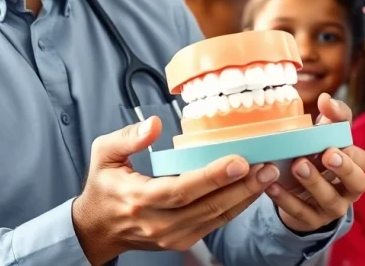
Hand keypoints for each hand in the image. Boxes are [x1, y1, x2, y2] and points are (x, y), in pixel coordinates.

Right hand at [72, 115, 280, 264]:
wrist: (97, 229)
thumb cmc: (103, 187)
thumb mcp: (104, 154)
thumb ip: (128, 137)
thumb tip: (156, 124)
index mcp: (140, 198)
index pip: (181, 189)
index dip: (212, 176)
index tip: (239, 161)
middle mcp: (158, 223)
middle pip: (207, 207)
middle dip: (241, 187)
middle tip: (266, 166)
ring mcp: (172, 236)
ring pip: (216, 218)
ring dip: (245, 197)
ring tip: (267, 175)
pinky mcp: (182, 241)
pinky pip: (214, 223)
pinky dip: (235, 207)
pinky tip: (251, 190)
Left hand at [265, 94, 364, 233]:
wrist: (296, 192)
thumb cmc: (315, 156)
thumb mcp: (324, 136)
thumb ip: (330, 116)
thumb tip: (326, 99)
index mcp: (354, 166)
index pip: (361, 160)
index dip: (350, 153)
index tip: (333, 144)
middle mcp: (348, 189)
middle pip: (357, 183)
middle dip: (344, 169)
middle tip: (327, 154)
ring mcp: (331, 208)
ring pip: (330, 200)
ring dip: (313, 182)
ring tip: (297, 165)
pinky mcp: (311, 220)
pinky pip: (301, 212)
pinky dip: (286, 199)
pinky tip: (271, 185)